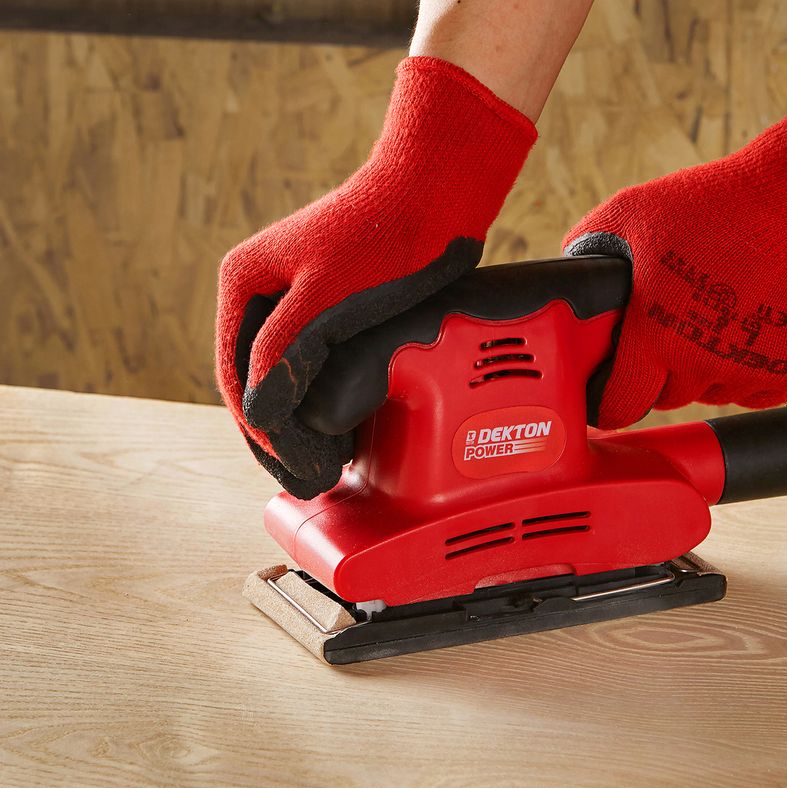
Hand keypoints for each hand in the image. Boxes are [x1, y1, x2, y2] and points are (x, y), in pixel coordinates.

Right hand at [216, 57, 535, 498]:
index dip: (261, 431)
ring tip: (319, 467)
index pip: (238, 375)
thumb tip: (257, 414)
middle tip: (304, 483)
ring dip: (297, 424)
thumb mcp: (327, 299)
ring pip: (282, 376)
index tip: (289, 470)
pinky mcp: (328, 306)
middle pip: (255, 380)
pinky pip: (311, 364)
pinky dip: (319, 400)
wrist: (433, 190)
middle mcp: (260, 290)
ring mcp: (293, 297)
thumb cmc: (383, 237)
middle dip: (276, 436)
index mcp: (243, 282)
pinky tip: (336, 430)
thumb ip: (285, 354)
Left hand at [564, 85, 786, 427]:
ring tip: (717, 315)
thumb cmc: (714, 205)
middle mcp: (700, 365)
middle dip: (662, 372)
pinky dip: (752, 369)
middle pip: (667, 399)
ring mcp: (749, 373)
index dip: (611, 403)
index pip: (619, 407)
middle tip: (672, 328)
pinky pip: (757, 392)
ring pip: (712, 394)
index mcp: (654, 337)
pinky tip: (751, 325)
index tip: (613, 393)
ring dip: (707, 369)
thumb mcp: (630, 214)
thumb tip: (572, 277)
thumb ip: (589, 250)